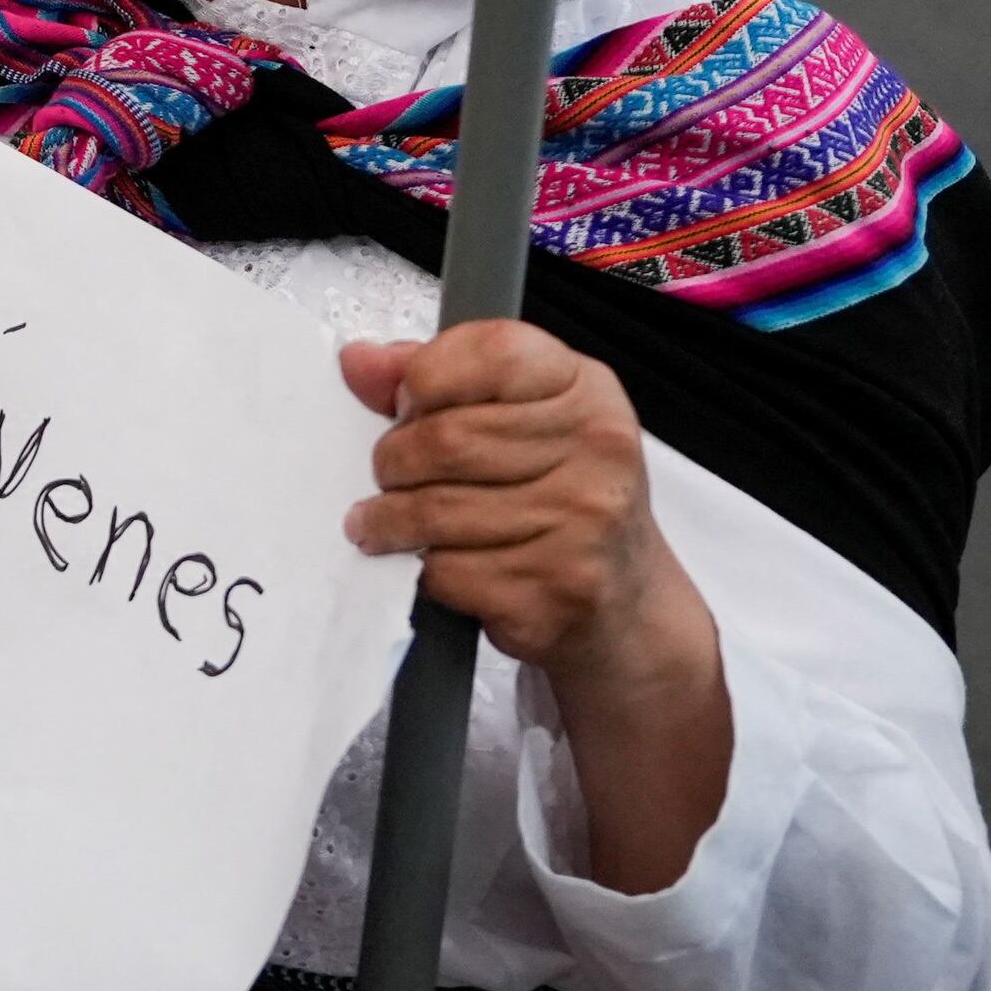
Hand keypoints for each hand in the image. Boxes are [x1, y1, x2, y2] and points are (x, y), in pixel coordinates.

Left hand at [340, 320, 731, 895]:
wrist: (639, 638)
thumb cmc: (556, 521)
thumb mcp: (515, 437)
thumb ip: (435, 387)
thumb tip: (351, 359)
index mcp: (588, 393)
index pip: (478, 352)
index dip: (417, 379)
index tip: (388, 400)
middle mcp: (601, 451)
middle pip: (432, 437)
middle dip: (392, 468)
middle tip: (384, 494)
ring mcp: (587, 527)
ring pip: (431, 510)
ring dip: (396, 533)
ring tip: (395, 541)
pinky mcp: (561, 597)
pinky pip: (448, 577)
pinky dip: (434, 586)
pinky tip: (453, 589)